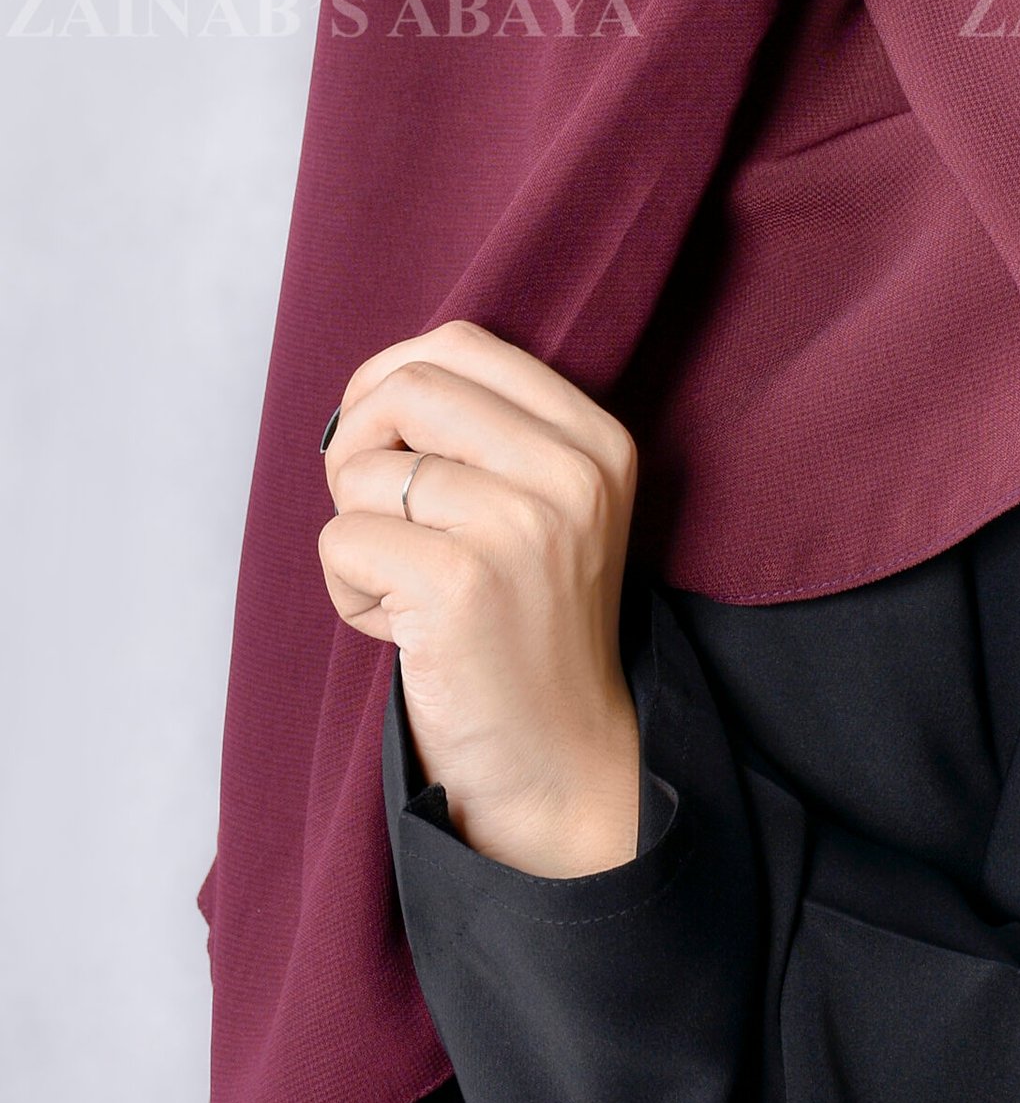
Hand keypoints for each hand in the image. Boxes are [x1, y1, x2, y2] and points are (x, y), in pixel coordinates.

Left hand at [319, 318, 641, 878]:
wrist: (562, 760)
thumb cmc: (524, 626)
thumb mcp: (539, 506)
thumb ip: (480, 434)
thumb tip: (370, 386)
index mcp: (595, 439)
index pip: (462, 342)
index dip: (390, 378)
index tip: (379, 439)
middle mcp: (571, 471)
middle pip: (408, 385)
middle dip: (356, 444)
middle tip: (369, 510)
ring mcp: (521, 525)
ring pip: (363, 471)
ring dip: (354, 534)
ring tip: (403, 589)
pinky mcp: (461, 585)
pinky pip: (342, 540)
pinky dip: (347, 588)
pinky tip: (398, 630)